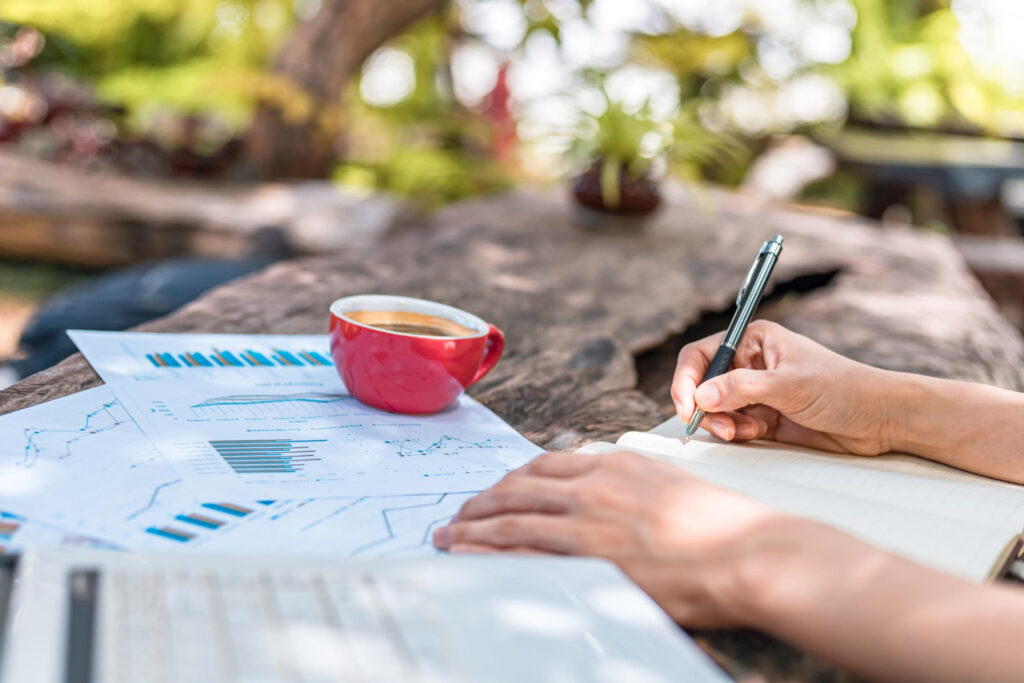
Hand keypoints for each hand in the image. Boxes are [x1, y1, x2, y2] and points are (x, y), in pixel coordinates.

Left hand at [434, 450, 785, 626]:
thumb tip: (610, 491)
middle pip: (520, 489)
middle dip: (483, 502)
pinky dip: (493, 556)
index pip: (546, 464)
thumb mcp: (671, 484)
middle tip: (459, 514)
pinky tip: (472, 559)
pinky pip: (527, 556)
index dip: (513, 479)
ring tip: (449, 537)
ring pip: (513, 521)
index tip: (497, 490)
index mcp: (615, 465)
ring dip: (475, 529)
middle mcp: (595, 487)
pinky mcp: (591, 561)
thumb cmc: (724, 525)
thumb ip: (632, 485)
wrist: (750, 553)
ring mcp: (590, 523)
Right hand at [671, 320, 897, 455]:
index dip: (687, 380)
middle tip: (720, 427)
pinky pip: (734, 426)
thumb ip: (742, 389)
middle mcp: (750, 363)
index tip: (688, 406)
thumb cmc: (842, 389)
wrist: (880, 419)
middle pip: (703, 385)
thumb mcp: (789, 385)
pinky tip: (760, 433)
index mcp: (754, 340)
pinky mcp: (764, 417)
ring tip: (748, 431)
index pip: (702, 355)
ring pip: (716, 410)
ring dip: (724, 424)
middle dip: (706, 408)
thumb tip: (701, 397)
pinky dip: (739, 433)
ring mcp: (756, 392)